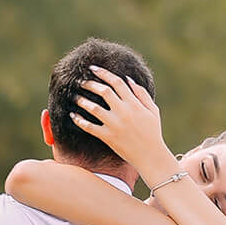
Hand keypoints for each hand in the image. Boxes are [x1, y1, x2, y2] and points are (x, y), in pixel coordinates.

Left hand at [71, 68, 176, 186]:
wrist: (150, 156)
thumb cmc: (153, 132)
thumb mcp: (153, 110)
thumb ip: (142, 94)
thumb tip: (128, 79)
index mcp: (135, 104)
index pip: (117, 82)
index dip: (103, 73)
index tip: (92, 68)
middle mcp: (124, 112)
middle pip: (104, 92)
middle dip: (90, 84)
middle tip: (81, 81)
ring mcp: (115, 125)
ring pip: (94, 108)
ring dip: (82, 100)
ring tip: (75, 97)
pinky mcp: (108, 137)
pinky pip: (90, 127)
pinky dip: (79, 121)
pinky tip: (72, 116)